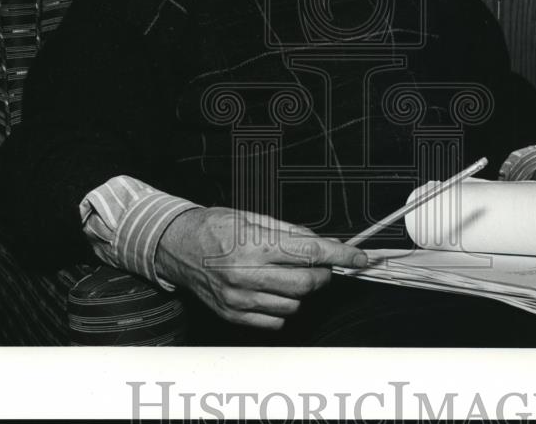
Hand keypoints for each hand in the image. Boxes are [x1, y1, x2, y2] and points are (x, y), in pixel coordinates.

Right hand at [154, 207, 367, 329]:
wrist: (176, 247)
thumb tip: (320, 242)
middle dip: (323, 273)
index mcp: (254, 244)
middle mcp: (246, 274)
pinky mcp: (233, 314)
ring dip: (302, 290)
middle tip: (320, 263)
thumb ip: (289, 232)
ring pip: (295, 303)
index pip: (311, 252)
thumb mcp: (251, 216)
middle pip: (307, 283)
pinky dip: (284, 306)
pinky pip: (276, 320)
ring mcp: (239, 298)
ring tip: (287, 273)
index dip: (341, 255)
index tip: (359, 257)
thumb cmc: (214, 227)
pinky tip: (273, 289)